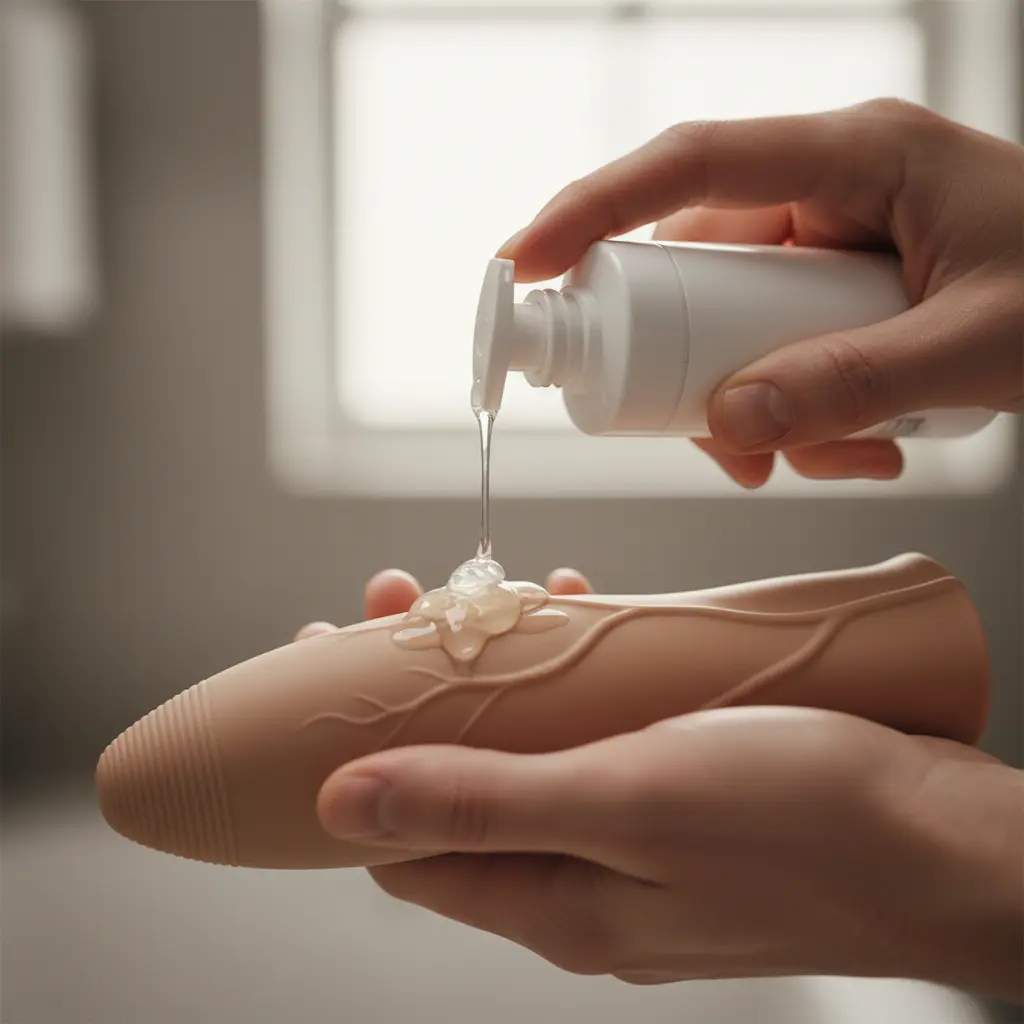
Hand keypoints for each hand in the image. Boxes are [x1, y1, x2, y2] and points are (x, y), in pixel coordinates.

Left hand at [300, 571, 1022, 1001]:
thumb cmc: (809, 828)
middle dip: (424, 693)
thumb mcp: (629, 802)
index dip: (353, 756)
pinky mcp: (684, 797)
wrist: (949, 844)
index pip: (403, 843)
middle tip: (408, 606)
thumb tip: (346, 805)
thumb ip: (484, 805)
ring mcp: (637, 839)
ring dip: (504, 676)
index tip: (333, 664)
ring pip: (533, 752)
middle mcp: (586, 881)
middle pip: (462, 786)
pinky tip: (591, 618)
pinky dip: (578, 679)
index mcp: (554, 903)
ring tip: (499, 598)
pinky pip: (599, 736)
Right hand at [496, 99, 1023, 487]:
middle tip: (728, 447)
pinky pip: (779, 346)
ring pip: (735, 325)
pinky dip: (802, 410)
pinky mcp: (843, 285)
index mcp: (859, 155)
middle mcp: (831, 188)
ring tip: (845, 458)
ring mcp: (834, 238)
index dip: (597, 210)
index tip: (526, 264)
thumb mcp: (981, 346)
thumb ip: (856, 385)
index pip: (694, 165)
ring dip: (763, 407)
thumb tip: (730, 426)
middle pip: (701, 273)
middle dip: (701, 370)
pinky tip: (866, 447)